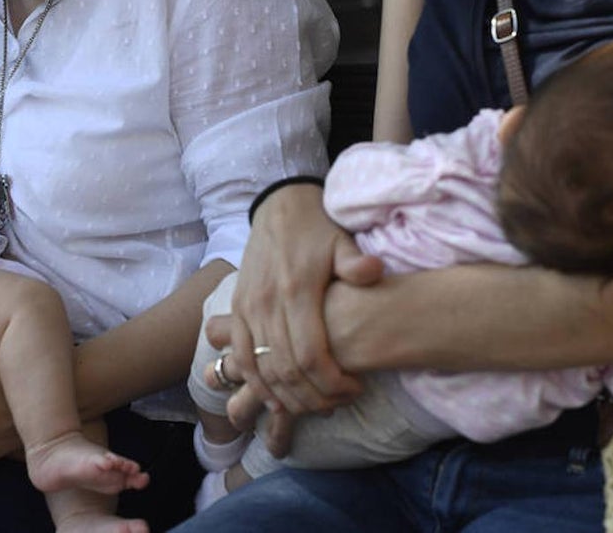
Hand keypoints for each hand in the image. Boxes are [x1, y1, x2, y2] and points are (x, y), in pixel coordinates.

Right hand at [223, 183, 381, 417]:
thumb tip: (373, 271)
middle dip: (312, 397)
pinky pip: (241, 356)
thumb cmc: (318, 229)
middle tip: (339, 403)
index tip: (353, 389)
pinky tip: (276, 398)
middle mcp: (266, 303)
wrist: (280, 207)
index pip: (309, 355)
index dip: (330, 382)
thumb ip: (355, 262)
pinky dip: (256, 382)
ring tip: (314, 405)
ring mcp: (248, 308)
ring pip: (261, 369)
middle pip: (284, 370)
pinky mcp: (238, 309)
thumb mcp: (341, 240)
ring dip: (285, 396)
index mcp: (296, 290)